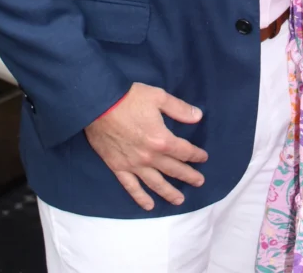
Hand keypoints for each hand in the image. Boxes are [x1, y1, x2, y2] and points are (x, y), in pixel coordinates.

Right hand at [85, 82, 207, 210]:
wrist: (99, 105)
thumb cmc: (130, 98)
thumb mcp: (159, 97)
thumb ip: (180, 109)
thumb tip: (198, 116)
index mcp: (162, 139)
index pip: (184, 151)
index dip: (195, 155)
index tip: (203, 158)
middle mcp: (150, 157)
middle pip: (173, 169)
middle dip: (188, 175)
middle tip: (199, 182)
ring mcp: (133, 165)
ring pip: (155, 183)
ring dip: (169, 192)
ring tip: (179, 200)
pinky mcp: (118, 167)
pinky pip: (131, 187)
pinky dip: (140, 198)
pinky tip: (149, 205)